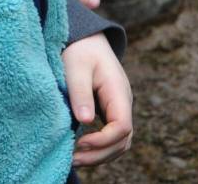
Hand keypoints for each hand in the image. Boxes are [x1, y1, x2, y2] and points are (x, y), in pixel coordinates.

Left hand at [62, 32, 132, 166]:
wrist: (86, 38)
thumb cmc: (80, 50)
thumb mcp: (76, 67)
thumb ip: (80, 92)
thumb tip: (85, 120)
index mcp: (118, 91)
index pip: (122, 126)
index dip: (103, 140)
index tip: (80, 143)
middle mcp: (122, 103)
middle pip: (123, 140)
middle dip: (101, 154)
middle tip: (74, 159)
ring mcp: (117, 108)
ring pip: (119, 142)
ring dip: (100, 155)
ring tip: (75, 159)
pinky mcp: (109, 111)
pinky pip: (111, 136)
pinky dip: (99, 148)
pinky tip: (79, 150)